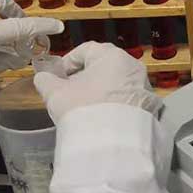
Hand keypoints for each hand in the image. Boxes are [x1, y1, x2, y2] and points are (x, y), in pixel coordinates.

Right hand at [33, 42, 162, 123]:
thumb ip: (46, 82)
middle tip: (70, 92)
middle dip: (85, 77)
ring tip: (86, 106)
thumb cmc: (83, 109)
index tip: (58, 76)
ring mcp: (143, 85)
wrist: (113, 142)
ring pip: (117, 82)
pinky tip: (103, 116)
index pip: (86, 49)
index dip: (69, 61)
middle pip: (104, 65)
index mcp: (111, 56)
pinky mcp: (149, 105)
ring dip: (101, 90)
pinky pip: (128, 98)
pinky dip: (115, 102)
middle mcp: (132, 66)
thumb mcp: (56, 94)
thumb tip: (42, 78)